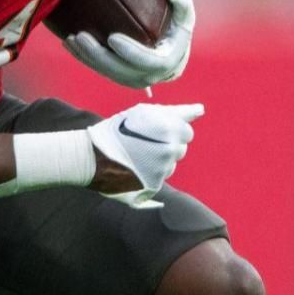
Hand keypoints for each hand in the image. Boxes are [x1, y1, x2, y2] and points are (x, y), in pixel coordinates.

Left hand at [64, 0, 195, 89]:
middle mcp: (148, 77)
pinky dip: (83, 57)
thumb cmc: (177, 29)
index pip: (149, 63)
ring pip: (106, 72)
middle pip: (120, 71)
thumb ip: (183, 2)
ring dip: (86, 57)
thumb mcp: (185, 15)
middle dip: (98, 55)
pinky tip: (68, 42)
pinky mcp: (118, 77)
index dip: (130, 52)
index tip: (112, 37)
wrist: (170, 52)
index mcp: (167, 63)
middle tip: (81, 36)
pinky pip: (99, 70)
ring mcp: (131, 79)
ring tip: (71, 39)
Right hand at [85, 102, 202, 207]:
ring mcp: (163, 169)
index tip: (154, 131)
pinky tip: (134, 168)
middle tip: (142, 143)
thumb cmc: (118, 130)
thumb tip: (201, 110)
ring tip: (136, 155)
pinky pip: (161, 177)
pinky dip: (150, 173)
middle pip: (180, 149)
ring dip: (158, 160)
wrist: (92, 157)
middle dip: (166, 145)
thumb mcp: (144, 113)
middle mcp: (170, 149)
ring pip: (171, 164)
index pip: (187, 132)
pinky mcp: (155, 185)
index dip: (171, 130)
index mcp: (169, 128)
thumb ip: (175, 112)